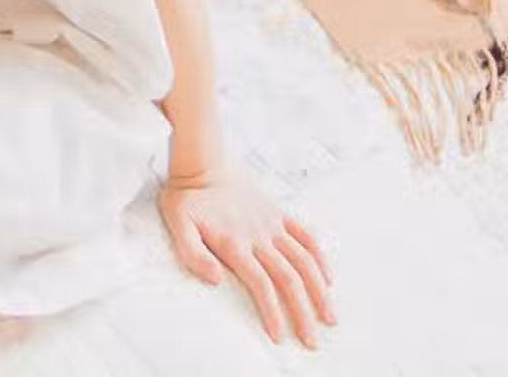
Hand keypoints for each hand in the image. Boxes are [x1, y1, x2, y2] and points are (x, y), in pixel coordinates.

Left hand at [160, 168, 334, 348]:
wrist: (201, 164)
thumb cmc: (186, 199)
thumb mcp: (177, 226)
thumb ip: (192, 254)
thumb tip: (216, 279)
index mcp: (234, 243)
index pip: (260, 284)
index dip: (272, 312)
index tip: (280, 337)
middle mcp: (259, 236)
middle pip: (288, 279)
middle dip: (302, 313)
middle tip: (312, 341)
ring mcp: (272, 225)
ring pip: (304, 262)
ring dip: (319, 292)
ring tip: (329, 318)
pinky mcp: (279, 214)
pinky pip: (307, 236)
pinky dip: (320, 258)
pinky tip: (328, 279)